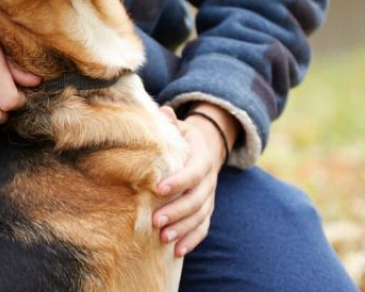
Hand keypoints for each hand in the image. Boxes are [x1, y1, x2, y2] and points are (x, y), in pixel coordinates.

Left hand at [153, 105, 230, 256]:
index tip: (158, 189)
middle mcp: (209, 181)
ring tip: (163, 239)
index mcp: (201, 158)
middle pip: (196, 199)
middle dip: (176, 211)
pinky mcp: (206, 211)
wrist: (205, 149)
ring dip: (182, 229)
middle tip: (155, 221)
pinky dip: (192, 240)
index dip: (178, 181)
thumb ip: (170, 123)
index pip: (193, 172)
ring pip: (200, 217)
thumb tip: (163, 111)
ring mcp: (209, 198)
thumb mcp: (178, 127)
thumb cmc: (183, 138)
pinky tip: (177, 252)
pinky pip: (203, 228)